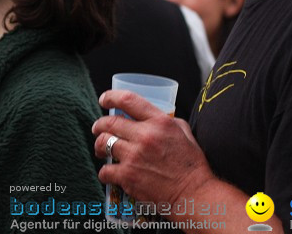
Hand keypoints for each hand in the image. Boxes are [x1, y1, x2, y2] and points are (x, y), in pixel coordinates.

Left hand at [92, 90, 214, 209]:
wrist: (193, 194)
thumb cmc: (191, 165)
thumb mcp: (184, 132)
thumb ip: (166, 120)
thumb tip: (149, 116)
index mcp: (159, 122)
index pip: (127, 100)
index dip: (111, 98)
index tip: (104, 100)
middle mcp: (145, 136)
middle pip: (109, 123)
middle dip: (99, 125)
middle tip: (97, 128)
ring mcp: (134, 156)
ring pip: (103, 143)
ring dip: (99, 146)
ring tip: (101, 149)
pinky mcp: (128, 176)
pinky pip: (105, 170)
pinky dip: (104, 172)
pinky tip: (108, 173)